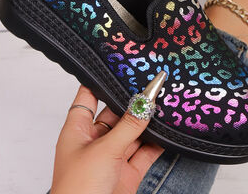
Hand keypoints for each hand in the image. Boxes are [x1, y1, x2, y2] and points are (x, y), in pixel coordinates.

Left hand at [51, 73, 165, 193]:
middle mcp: (95, 141)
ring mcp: (113, 156)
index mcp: (78, 131)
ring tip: (165, 101)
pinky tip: (169, 130)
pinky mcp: (128, 172)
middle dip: (133, 101)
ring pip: (134, 131)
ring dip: (148, 121)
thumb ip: (129, 125)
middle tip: (152, 83)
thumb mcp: (104, 150)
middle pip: (116, 112)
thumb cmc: (79, 190)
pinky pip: (146, 151)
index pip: (87, 97)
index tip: (119, 65)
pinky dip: (158, 142)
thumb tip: (146, 101)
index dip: (101, 80)